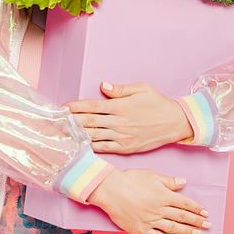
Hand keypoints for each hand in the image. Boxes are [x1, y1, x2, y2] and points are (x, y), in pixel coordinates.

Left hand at [64, 81, 193, 152]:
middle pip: (90, 121)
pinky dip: (92, 147)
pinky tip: (82, 146)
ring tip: (64, 134)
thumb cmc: (158, 103)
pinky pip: (105, 148)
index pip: (92, 106)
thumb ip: (121, 89)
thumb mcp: (141, 89)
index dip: (77, 107)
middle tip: (58, 122)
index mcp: (121, 106)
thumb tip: (103, 86)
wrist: (176, 123)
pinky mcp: (126, 148)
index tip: (64, 107)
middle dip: (73, 121)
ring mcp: (122, 137)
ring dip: (78, 135)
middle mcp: (119, 122)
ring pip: (95, 136)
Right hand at [86, 168, 210, 233]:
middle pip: (182, 216)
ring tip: (198, 233)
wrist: (110, 190)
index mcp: (163, 195)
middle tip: (208, 225)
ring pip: (173, 228)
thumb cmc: (129, 179)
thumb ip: (168, 181)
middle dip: (197, 221)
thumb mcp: (151, 175)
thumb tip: (183, 182)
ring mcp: (151, 221)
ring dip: (187, 231)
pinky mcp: (141, 230)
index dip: (196, 208)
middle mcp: (159, 209)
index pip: (185, 203)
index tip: (205, 212)